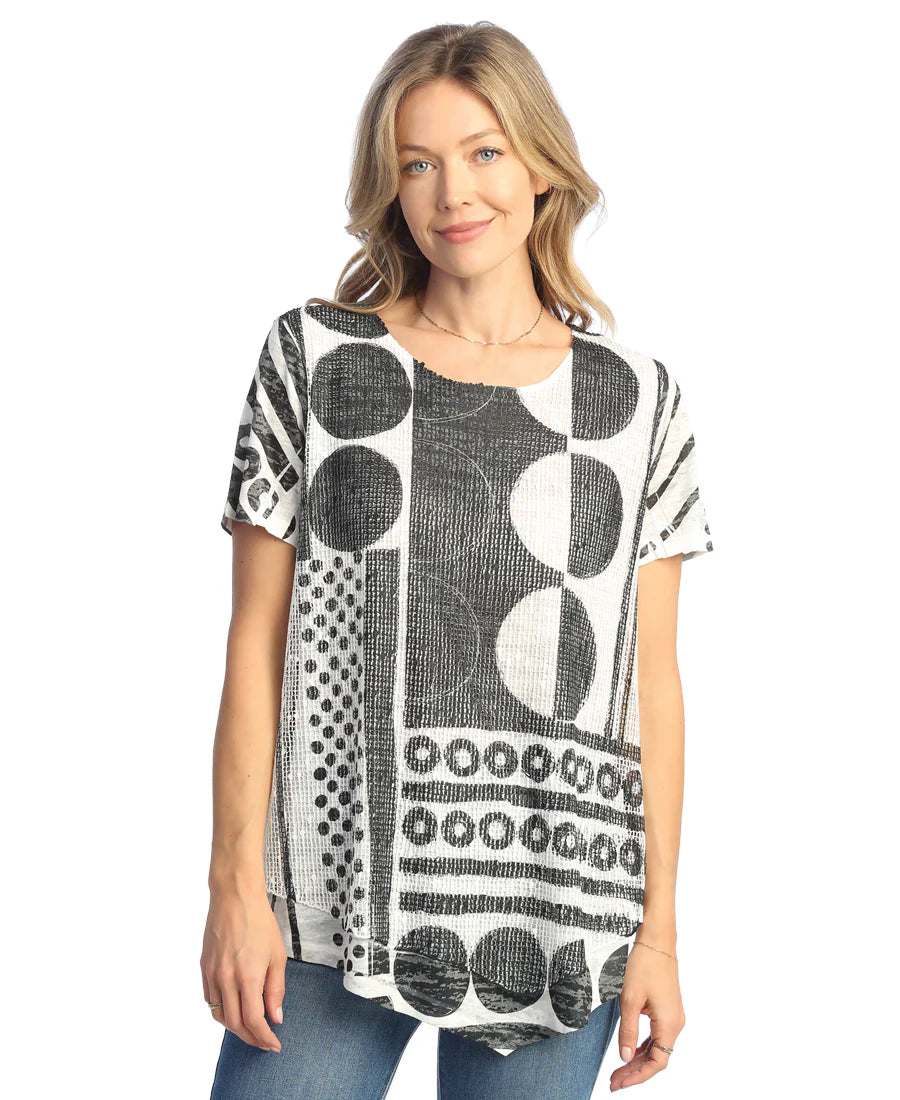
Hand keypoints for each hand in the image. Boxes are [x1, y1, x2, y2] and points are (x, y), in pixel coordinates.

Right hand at [200, 888, 286, 1052]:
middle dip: (250, 1038)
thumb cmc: (260, 922)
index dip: (264, 1037)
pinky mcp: (204, 967)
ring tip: (250, 1029)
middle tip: (264, 1042)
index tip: (274, 1044)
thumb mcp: (278, 955)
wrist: (235, 897)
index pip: (253, 1020)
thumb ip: (276, 989)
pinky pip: (210, 999)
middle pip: (234, 1024)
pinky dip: (221, 1011)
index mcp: (247, 976)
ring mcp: (212, 973)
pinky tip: (233, 1009)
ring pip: (219, 1014)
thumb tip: (275, 1017)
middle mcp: (226, 978)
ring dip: (235, 1028)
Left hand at [609, 937, 684, 1089]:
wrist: (657, 940)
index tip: (619, 1082)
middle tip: (613, 1081)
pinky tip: (629, 1051)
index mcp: (670, 1024)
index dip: (638, 1076)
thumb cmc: (644, 964)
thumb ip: (628, 1030)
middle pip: (657, 1057)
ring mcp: (672, 1016)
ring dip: (638, 1059)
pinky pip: (656, 1035)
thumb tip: (625, 1057)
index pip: (657, 1063)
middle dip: (635, 1071)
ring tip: (618, 1070)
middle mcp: (675, 1023)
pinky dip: (642, 1045)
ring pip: (656, 1047)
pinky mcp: (667, 1009)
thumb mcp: (630, 999)